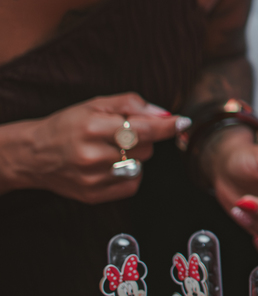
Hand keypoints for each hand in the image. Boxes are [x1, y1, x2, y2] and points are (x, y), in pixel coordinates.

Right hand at [9, 93, 177, 202]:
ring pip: (140, 166)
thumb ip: (132, 104)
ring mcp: (92, 178)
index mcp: (92, 127)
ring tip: (113, 151)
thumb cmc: (69, 124)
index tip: (183, 122)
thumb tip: (164, 114)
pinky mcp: (93, 195)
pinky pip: (131, 185)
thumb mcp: (96, 103)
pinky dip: (130, 175)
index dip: (167, 127)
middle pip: (145, 148)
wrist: (34, 154)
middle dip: (143, 139)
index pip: (142, 129)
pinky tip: (112, 166)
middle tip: (122, 135)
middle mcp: (91, 155)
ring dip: (136, 157)